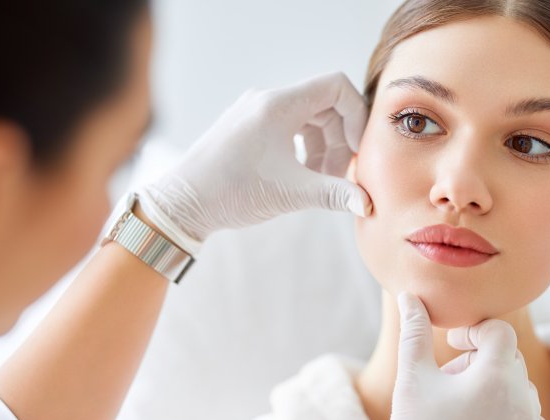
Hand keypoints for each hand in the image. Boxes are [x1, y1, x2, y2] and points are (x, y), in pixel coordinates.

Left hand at [137, 72, 371, 255]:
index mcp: (278, 105)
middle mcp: (267, 101)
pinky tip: (300, 176)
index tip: (355, 150)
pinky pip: (290, 127)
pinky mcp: (248, 127)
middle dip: (339, 140)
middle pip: (325, 105)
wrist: (183, 203)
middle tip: (338, 177)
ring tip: (319, 181)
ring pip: (308, 118)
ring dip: (323, 148)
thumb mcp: (290, 194)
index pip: (336, 86)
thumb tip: (366, 203)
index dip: (356, 115)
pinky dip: (304, 149)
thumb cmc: (231, 192)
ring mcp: (256, 112)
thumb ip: (333, 194)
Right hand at [387, 293, 548, 419]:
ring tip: (460, 413)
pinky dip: (506, 419)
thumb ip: (414, 332)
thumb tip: (410, 295)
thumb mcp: (411, 382)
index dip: (474, 332)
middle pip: (508, 360)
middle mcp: (524, 400)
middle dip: (480, 362)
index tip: (453, 344)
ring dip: (494, 390)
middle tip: (448, 384)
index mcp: (496, 377)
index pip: (499, 331)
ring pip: (518, 390)